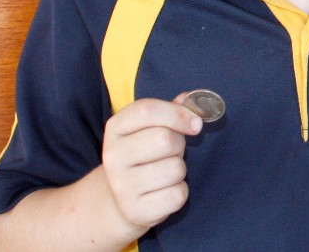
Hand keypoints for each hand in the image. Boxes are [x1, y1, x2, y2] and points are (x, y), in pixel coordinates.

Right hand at [100, 94, 202, 231]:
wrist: (119, 200)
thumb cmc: (144, 155)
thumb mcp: (150, 128)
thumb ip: (171, 110)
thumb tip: (191, 97)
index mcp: (115, 128)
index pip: (147, 110)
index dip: (178, 114)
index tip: (195, 124)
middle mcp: (112, 156)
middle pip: (164, 139)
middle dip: (179, 144)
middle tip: (171, 152)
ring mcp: (121, 186)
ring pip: (175, 169)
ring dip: (179, 170)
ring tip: (164, 172)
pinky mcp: (135, 211)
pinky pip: (177, 195)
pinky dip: (179, 192)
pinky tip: (163, 191)